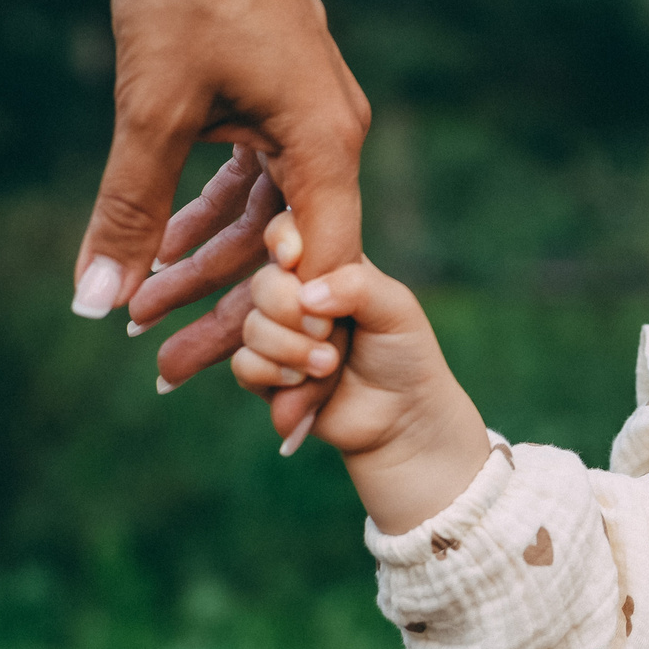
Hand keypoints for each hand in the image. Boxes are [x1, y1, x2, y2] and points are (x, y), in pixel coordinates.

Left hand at [68, 0, 370, 408]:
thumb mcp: (151, 110)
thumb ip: (130, 210)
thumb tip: (94, 302)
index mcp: (324, 144)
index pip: (318, 271)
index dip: (291, 344)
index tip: (271, 414)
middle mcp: (329, 133)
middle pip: (287, 252)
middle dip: (230, 318)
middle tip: (176, 381)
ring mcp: (303, 113)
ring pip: (261, 217)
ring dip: (202, 266)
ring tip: (136, 322)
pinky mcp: (272, 93)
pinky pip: (249, 177)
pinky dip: (203, 214)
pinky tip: (154, 250)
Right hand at [234, 212, 488, 533]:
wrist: (403, 415)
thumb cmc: (404, 352)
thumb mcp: (395, 308)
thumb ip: (356, 285)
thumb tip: (305, 293)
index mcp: (326, 265)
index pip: (286, 232)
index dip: (282, 240)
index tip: (293, 259)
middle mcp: (296, 295)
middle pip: (263, 283)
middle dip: (291, 310)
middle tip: (328, 331)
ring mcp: (277, 334)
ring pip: (252, 327)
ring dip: (292, 350)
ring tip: (330, 365)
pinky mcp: (265, 374)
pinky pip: (244, 364)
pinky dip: (275, 375)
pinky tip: (304, 384)